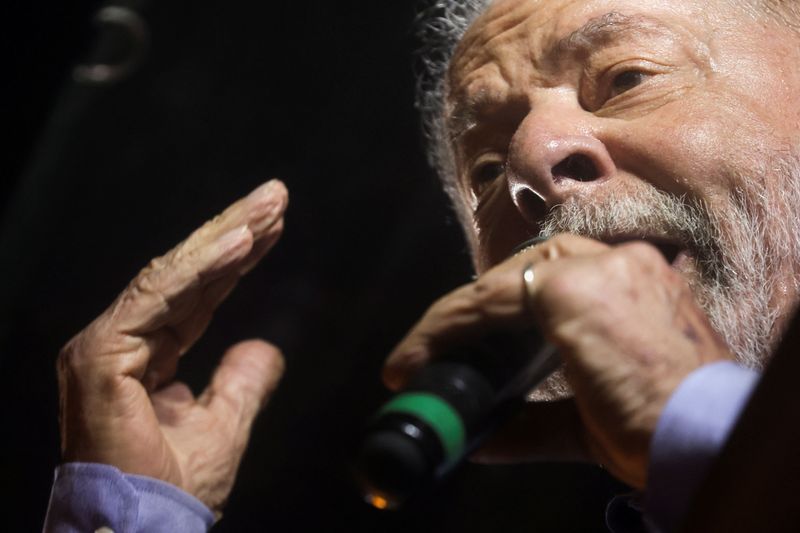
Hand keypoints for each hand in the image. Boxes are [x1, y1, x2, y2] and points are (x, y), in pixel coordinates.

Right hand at [57, 179, 287, 511]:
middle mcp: (126, 340)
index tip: (275, 227)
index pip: (200, 293)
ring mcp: (109, 343)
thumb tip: (262, 347)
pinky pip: (159, 296)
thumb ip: (242, 381)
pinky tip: (242, 242)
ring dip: (225, 236)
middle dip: (235, 232)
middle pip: (189, 273)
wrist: (140, 529)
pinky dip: (201, 267)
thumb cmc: (173, 488)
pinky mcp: (102, 352)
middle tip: (276, 197)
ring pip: (174, 274)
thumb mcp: (225, 425)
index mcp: (148, 355)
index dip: (239, 259)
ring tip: (268, 208)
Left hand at [383, 234, 731, 487]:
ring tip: (412, 360)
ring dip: (450, 323)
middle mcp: (618, 263)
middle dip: (471, 313)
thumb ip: (536, 417)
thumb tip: (483, 433)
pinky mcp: (572, 290)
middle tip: (431, 353)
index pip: (548, 281)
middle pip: (519, 274)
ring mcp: (596, 271)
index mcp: (634, 282)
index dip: (496, 313)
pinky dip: (447, 327)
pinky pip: (488, 300)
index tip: (459, 347)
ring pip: (498, 284)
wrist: (704, 441)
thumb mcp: (590, 417)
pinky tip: (419, 354)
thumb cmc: (662, 428)